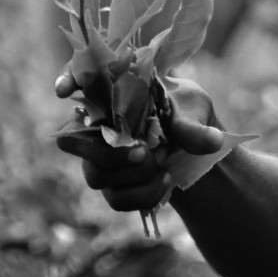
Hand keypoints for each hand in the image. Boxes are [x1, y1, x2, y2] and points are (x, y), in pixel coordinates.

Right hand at [56, 77, 225, 213]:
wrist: (193, 147)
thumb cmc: (184, 114)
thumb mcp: (194, 110)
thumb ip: (194, 124)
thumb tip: (212, 140)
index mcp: (111, 93)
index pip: (77, 77)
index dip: (66, 80)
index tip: (65, 89)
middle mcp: (96, 126)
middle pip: (73, 143)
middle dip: (109, 153)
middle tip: (144, 150)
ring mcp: (99, 160)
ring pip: (96, 176)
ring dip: (135, 173)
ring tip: (164, 159)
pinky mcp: (112, 187)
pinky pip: (117, 199)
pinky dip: (144, 194)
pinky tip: (165, 180)